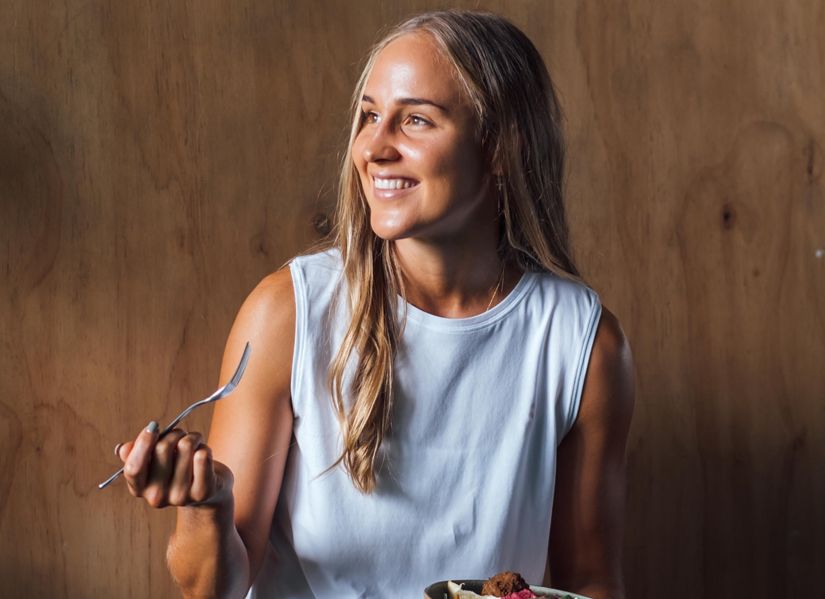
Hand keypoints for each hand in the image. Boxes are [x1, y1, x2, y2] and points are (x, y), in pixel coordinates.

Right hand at [115, 421, 232, 508]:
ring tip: (194, 444)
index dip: (143, 443)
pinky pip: (202, 456)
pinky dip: (204, 447)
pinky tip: (204, 453)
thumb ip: (136, 453)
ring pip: (185, 446)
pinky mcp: (202, 492)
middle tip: (181, 435)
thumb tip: (123, 449)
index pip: (133, 467)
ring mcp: (179, 497)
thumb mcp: (153, 462)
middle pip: (162, 449)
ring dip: (192, 438)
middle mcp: (157, 496)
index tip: (153, 426)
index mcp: (139, 487)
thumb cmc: (176, 468)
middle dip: (174, 433)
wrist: (206, 489)